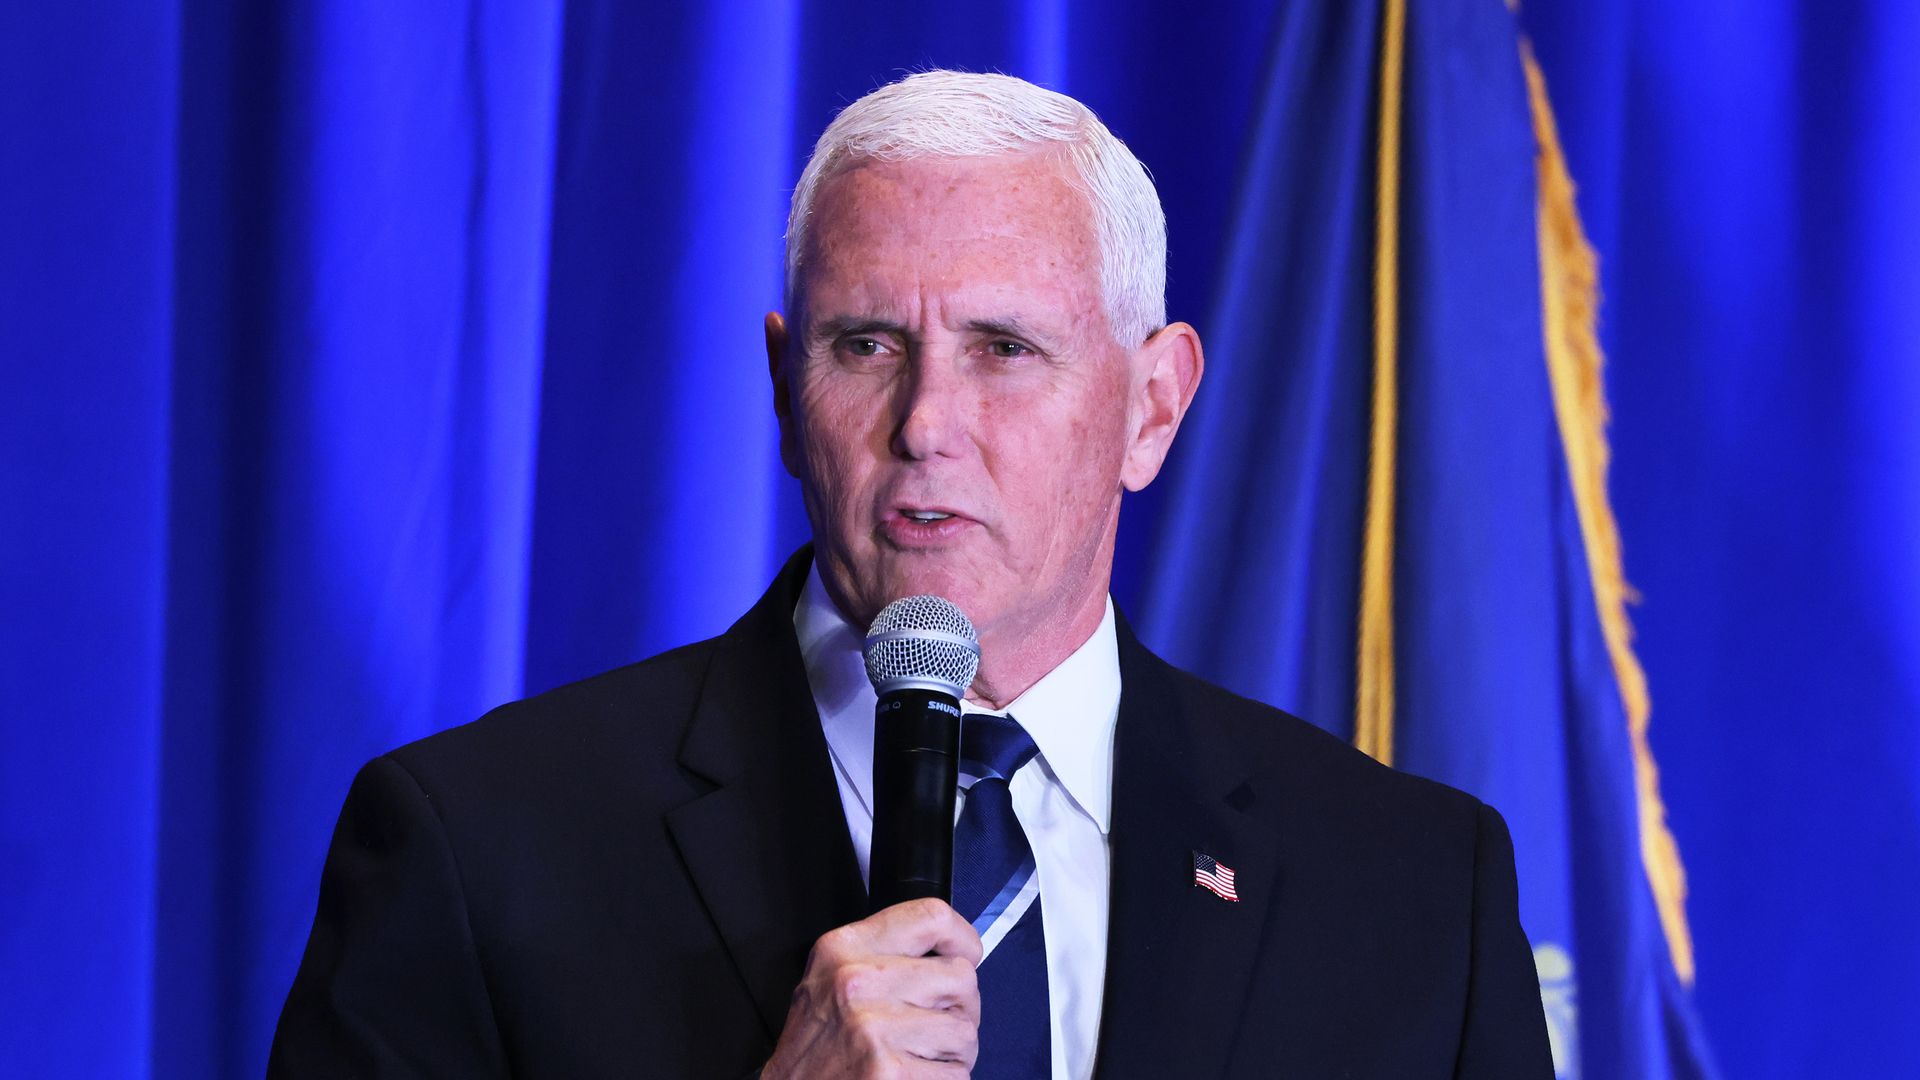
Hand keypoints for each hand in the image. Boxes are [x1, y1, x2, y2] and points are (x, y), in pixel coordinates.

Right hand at [762, 898, 982, 1077]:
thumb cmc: (816, 1045)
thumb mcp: (832, 977)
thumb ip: (883, 955)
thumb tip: (950, 950)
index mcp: (845, 949)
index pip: (931, 918)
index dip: (963, 938)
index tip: (966, 954)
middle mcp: (857, 982)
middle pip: (961, 977)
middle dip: (960, 1007)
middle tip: (933, 1025)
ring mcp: (873, 1028)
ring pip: (964, 1030)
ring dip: (952, 1051)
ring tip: (917, 1056)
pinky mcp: (888, 1071)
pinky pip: (956, 1074)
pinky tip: (912, 1076)